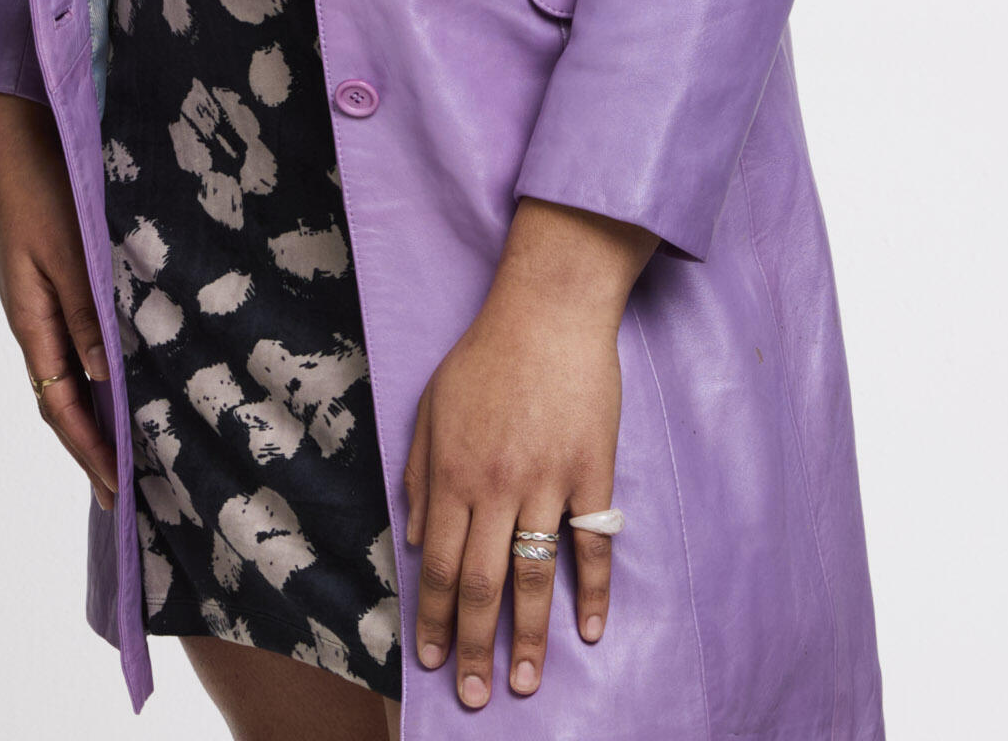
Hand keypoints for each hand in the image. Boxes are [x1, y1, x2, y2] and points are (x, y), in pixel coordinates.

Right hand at [0, 91, 117, 506]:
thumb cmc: (40, 186)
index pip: (61, 406)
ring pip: (74, 371)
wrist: (18, 131)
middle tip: (131, 489)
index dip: (90, 451)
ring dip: (101, 410)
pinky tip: (131, 373)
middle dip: (95, 445)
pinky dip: (105, 369)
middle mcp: (36, 318)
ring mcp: (44, 299)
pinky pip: (82, 338)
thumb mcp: (68, 253)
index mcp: (31, 320)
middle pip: (63, 399)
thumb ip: (86, 311)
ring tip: (137, 446)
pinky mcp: (59, 276)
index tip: (120, 491)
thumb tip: (105, 376)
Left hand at [399, 198, 654, 710]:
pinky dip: (593, 592)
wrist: (548, 310)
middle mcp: (496, 486)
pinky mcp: (591, 473)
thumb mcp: (430, 409)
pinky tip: (591, 633)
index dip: (436, 618)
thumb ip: (418, 476)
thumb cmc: (484, 356)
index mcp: (452, 473)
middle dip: (474, 646)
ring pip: (534, 576)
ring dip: (527, 637)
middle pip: (482, 584)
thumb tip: (414, 540)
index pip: (440, 565)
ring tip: (523, 683)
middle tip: (475, 697)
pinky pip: (592, 545)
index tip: (433, 661)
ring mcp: (547, 482)